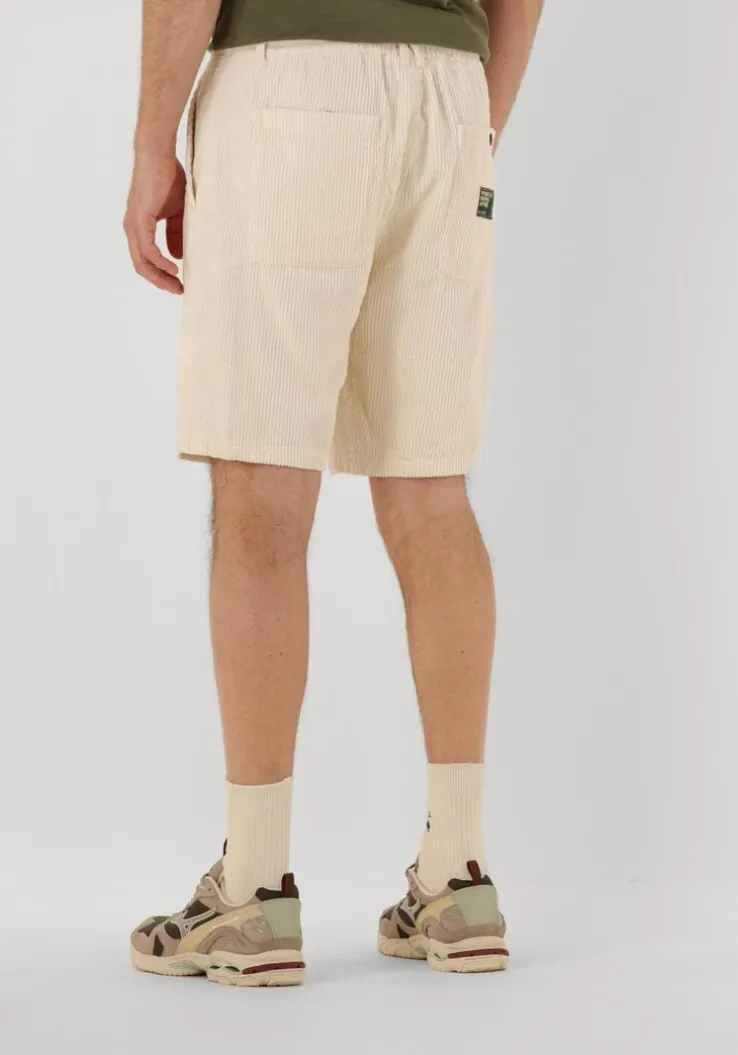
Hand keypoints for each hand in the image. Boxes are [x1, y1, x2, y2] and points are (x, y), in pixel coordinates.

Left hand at [124, 152, 185, 293]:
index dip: (160, 275)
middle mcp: (133, 229)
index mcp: (139, 227)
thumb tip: (177, 256)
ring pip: (142, 262)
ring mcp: (134, 225)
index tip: (178, 284)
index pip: (146, 260)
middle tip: (179, 291)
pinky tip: (173, 269)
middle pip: (142, 266)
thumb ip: (175, 233)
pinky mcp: (139, 219)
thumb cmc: (167, 177)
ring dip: (160, 277)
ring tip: (177, 285)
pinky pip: (148, 250)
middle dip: (161, 282)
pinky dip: (160, 263)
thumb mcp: (176, 212)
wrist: (158, 154)